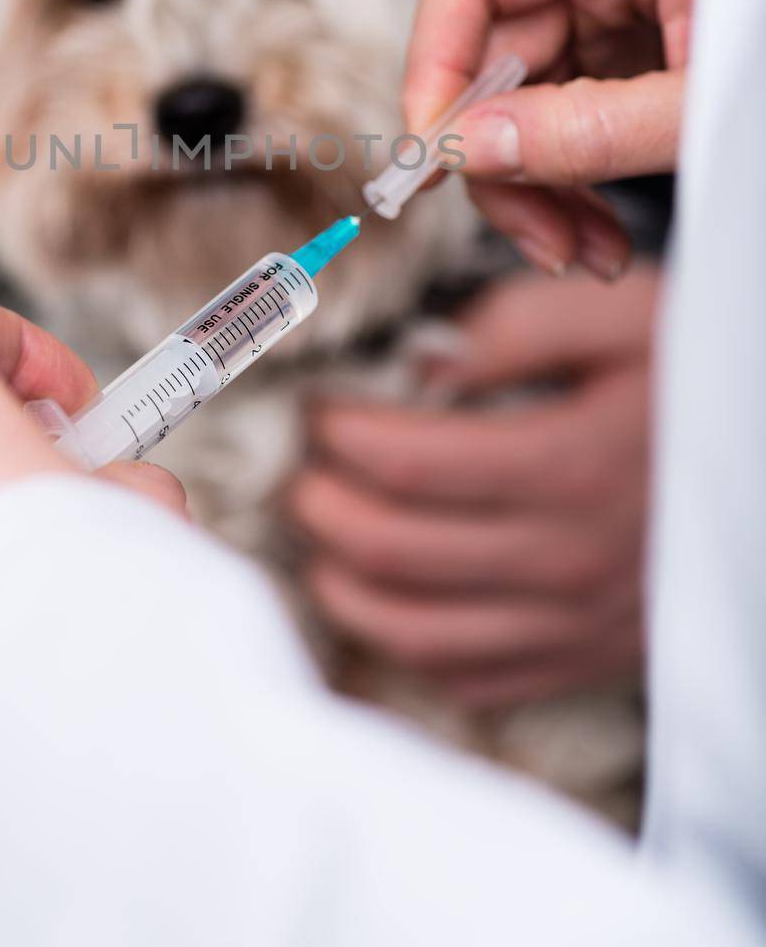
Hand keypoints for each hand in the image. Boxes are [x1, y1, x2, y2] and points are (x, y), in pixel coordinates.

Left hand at [286, 267, 657, 707]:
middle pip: (396, 551)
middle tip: (303, 469)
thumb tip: (422, 364)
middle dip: (324, 505)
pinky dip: (404, 645)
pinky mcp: (585, 657)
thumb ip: (518, 323)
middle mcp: (571, 558)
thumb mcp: (622, 312)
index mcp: (574, 464)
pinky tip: (383, 598)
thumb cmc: (688, 369)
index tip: (319, 409)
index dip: (341, 436)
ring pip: (417, 631)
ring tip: (320, 535)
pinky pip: (469, 679)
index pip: (411, 465)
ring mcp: (578, 621)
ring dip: (343, 584)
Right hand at [405, 0, 708, 274]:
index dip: (435, 62)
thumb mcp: (701, 109)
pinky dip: (566, 190)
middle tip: (533, 239)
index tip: (437, 156)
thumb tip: (466, 149)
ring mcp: (612, 13)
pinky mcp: (624, 63)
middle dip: (500, 160)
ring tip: (578, 254)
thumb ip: (585, 129)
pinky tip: (593, 240)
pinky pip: (559, 126)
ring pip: (516, 104)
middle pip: (487, 55)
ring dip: (534, 191)